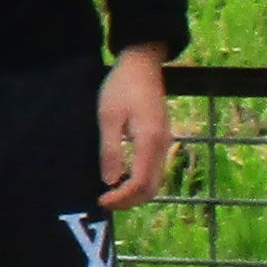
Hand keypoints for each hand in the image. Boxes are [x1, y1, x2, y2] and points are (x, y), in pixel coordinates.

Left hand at [97, 48, 175, 210]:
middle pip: (152, 188)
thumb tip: (109, 181)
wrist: (142, 65)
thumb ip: (110, 150)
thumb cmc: (121, 87)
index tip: (101, 200)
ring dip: (135, 193)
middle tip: (104, 202)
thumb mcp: (108, 117)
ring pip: (156, 182)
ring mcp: (165, 143)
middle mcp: (163, 146)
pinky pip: (155, 170)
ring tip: (111, 194)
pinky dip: (140, 182)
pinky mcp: (162, 140)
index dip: (121, 198)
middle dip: (129, 201)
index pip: (140, 183)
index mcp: (150, 141)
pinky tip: (122, 179)